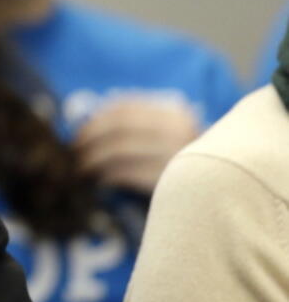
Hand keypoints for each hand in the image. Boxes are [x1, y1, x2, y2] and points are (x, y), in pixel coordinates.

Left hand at [72, 99, 200, 194]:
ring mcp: (180, 155)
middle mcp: (180, 130)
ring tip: (82, 167)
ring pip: (121, 150)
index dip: (95, 120)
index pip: (124, 109)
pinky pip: (130, 174)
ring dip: (94, 158)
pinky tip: (101, 180)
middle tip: (73, 152)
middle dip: (90, 139)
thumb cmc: (186, 163)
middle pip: (119, 128)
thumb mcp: (167, 135)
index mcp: (175, 114)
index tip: (78, 132)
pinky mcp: (175, 181)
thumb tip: (89, 121)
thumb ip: (137, 124)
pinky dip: (109, 175)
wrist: (227, 192)